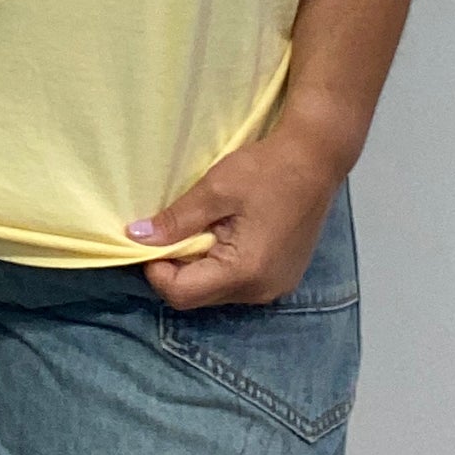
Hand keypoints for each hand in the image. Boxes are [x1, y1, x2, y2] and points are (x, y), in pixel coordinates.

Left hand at [126, 127, 345, 312]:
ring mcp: (275, 287)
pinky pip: (238, 283)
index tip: (150, 237)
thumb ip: (177, 220)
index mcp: (244, 272)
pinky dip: (221, 264)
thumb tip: (137, 238)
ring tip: (202, 227)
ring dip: (199, 265)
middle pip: (198, 296)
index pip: (181, 293)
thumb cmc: (266, 170)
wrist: (316, 158)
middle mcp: (261, 291)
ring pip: (216, 291)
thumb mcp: (214, 189)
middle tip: (173, 229)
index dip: (156, 268)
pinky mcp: (282, 278)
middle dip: (176, 267)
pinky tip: (225, 233)